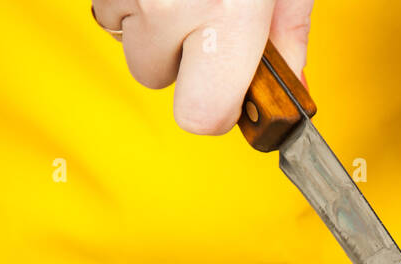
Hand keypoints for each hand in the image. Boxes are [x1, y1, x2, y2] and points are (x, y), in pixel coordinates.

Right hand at [93, 0, 313, 132]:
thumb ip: (289, 33)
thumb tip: (290, 88)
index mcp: (227, 14)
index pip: (201, 116)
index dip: (216, 108)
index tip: (228, 92)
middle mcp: (169, 5)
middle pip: (154, 78)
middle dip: (177, 56)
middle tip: (205, 15)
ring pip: (127, 40)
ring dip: (151, 24)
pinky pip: (109, 7)